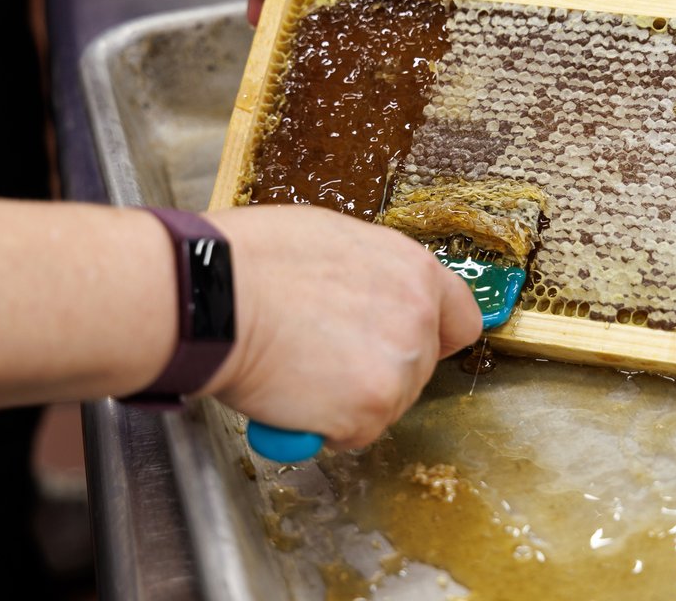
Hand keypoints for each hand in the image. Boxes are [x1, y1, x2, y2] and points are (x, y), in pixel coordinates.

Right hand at [200, 206, 480, 449]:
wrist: (214, 295)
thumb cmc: (252, 260)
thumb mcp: (334, 241)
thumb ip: (373, 276)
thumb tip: (371, 296)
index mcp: (414, 271)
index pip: (460, 319)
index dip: (433, 336)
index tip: (410, 344)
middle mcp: (418, 318)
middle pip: (420, 367)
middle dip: (380, 370)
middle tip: (327, 357)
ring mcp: (398, 368)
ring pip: (390, 403)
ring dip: (353, 400)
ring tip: (301, 367)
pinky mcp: (369, 411)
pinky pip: (357, 433)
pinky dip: (328, 427)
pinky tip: (294, 393)